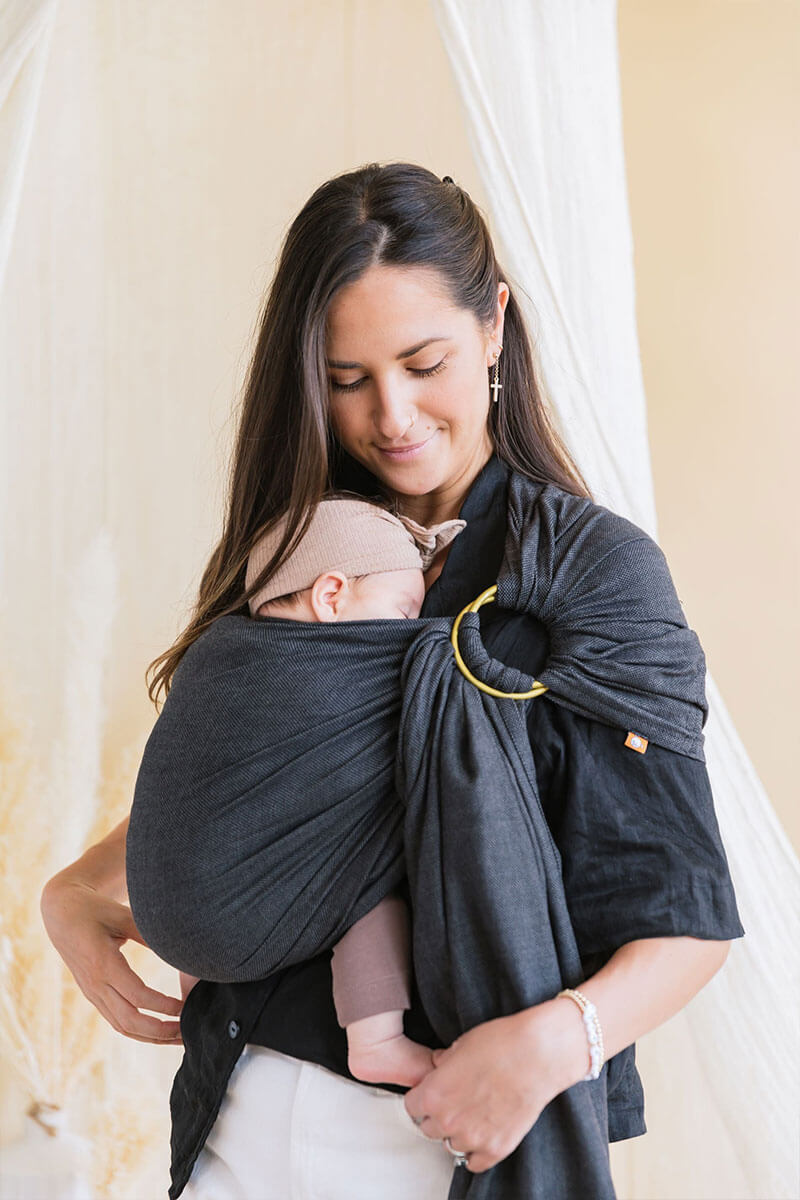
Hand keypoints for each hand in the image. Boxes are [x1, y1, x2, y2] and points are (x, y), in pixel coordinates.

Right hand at [40, 874, 183, 1043]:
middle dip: (160, 1030)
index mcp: (103, 965)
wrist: (63, 915)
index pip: (137, 995)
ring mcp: (92, 993)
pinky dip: (138, 1030)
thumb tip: (179, 948)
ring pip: (122, 1026)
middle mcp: (96, 985)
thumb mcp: (122, 916)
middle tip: (188, 1030)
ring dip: (151, 1036)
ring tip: (178, 1037)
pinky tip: (157, 1031)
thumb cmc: (96, 910)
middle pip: (129, 1020)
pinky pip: (116, 1021)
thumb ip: (148, 934)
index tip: (186, 1007)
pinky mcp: (93, 996)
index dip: (163, 1006)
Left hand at [403, 1008, 565, 1173]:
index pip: (412, 1106)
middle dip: (438, 1116)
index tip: (431, 1095)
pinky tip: (484, 1135)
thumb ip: (443, 1062)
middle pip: (429, 1129)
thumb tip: (438, 1064)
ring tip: (474, 1116)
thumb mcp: (461, 1045)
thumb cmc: (500, 1044)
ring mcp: (471, 1138)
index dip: (422, 1098)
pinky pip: (475, 1163)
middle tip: (455, 1103)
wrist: (536, 1055)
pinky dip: (477, 1152)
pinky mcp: (495, 1149)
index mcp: (434, 1094)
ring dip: (459, 1133)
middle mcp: (448, 1120)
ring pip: (452, 1145)